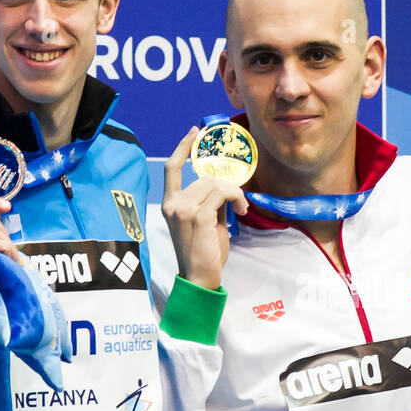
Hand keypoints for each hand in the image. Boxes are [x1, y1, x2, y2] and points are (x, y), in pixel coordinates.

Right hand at [160, 127, 248, 290]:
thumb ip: (209, 202)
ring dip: (235, 193)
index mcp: (170, 204)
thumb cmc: (203, 253)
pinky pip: (223, 193)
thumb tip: (225, 187)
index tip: (195, 131)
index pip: (171, 168)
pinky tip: (240, 211)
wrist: (199, 278)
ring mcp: (183, 210)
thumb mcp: (204, 223)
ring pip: (216, 184)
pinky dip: (237, 198)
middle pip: (205, 178)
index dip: (182, 147)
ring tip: (241, 209)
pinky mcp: (198, 216)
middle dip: (228, 187)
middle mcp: (173, 204)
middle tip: (240, 204)